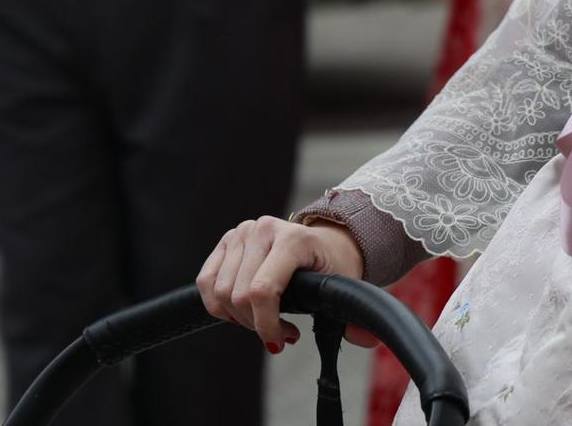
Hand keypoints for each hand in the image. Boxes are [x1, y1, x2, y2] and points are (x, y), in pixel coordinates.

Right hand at [196, 216, 373, 353]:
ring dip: (239, 318)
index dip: (266, 325)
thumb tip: (365, 340)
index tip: (282, 342)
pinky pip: (206, 281)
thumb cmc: (335, 265)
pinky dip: (218, 305)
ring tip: (264, 320)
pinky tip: (242, 311)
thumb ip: (355, 317)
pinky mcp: (227, 240)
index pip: (262, 290)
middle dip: (256, 325)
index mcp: (294, 239)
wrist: (327, 241)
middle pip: (238, 296)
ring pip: (220, 292)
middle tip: (278, 332)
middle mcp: (263, 229)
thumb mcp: (346, 288)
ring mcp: (242, 231)